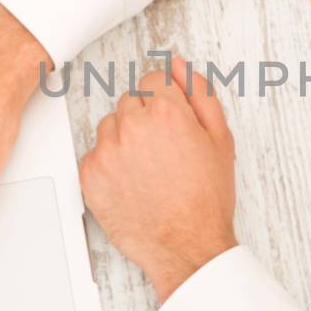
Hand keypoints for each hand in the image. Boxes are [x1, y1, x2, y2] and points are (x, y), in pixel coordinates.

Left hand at [80, 54, 238, 302]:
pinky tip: (132, 183)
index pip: (154, 80)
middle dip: (145, 119)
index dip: (166, 102)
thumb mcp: (219, 138)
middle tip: (164, 152)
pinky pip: (95, 154)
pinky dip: (109, 165)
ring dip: (124, 139)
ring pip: (110, 126)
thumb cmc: (205, 198)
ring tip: (148, 169)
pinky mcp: (90, 175)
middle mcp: (131, 126)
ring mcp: (107, 151)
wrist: (186, 246)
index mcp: (166, 112)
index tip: (170, 123)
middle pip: (130, 101)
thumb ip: (199, 92)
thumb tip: (178, 64)